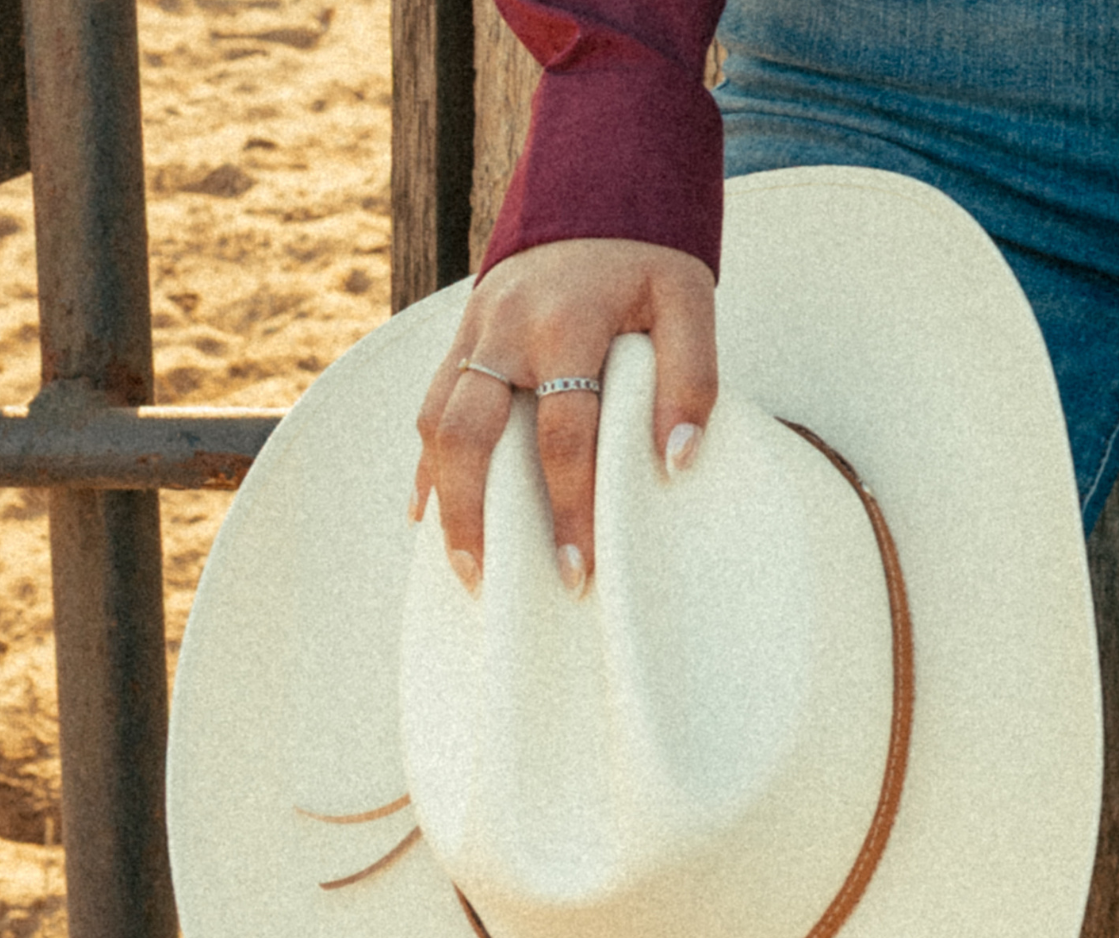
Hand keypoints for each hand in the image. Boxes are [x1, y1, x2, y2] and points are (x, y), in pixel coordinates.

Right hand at [411, 237, 717, 594]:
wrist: (596, 171)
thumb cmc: (648, 249)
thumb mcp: (688, 299)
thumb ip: (691, 378)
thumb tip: (676, 461)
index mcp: (565, 321)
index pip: (565, 434)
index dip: (571, 508)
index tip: (580, 571)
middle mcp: (505, 329)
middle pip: (471, 436)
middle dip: (476, 516)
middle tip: (487, 584)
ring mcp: (473, 332)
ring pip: (437, 422)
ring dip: (443, 497)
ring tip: (462, 564)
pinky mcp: (460, 337)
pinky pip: (431, 406)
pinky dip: (427, 463)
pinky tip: (428, 513)